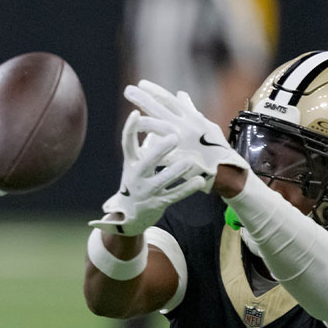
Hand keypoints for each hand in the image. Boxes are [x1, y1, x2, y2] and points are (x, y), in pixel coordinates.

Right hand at [90, 111, 208, 235]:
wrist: (129, 214)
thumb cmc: (138, 179)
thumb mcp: (137, 162)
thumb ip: (149, 142)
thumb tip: (159, 114)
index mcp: (131, 162)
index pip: (127, 143)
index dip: (130, 129)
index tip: (135, 113)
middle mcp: (135, 177)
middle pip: (145, 163)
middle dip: (159, 150)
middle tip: (174, 137)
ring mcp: (146, 192)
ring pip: (162, 180)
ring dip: (176, 171)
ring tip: (190, 161)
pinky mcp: (158, 203)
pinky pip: (175, 195)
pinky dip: (187, 188)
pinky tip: (200, 180)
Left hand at [123, 79, 247, 187]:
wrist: (227, 171)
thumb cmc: (215, 146)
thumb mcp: (205, 125)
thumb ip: (190, 110)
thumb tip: (180, 94)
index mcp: (191, 118)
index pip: (170, 100)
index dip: (155, 91)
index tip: (141, 83)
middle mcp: (187, 127)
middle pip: (161, 110)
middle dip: (144, 99)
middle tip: (128, 90)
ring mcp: (184, 143)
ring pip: (161, 129)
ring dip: (146, 123)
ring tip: (134, 120)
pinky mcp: (182, 159)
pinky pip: (163, 155)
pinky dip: (152, 153)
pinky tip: (139, 150)